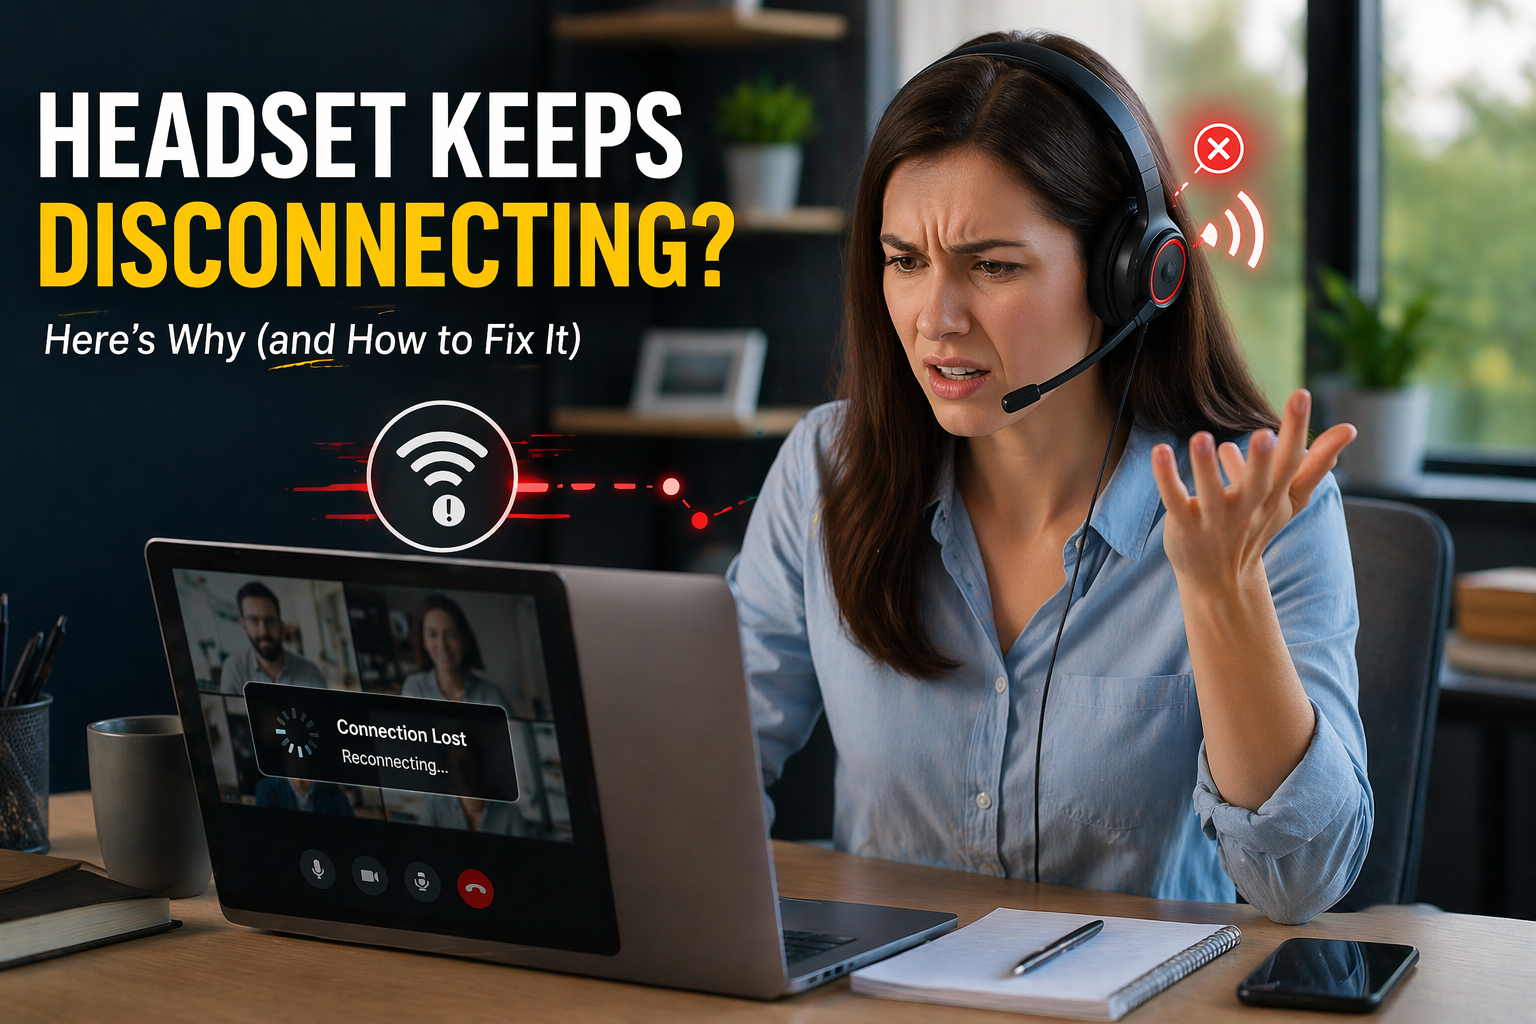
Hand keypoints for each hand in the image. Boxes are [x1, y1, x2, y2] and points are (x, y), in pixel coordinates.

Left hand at [1150, 389, 1356, 590]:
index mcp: (1273, 496)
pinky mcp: (1185, 526)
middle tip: (1265, 433)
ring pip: (1212, 494)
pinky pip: (1175, 500)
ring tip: (1202, 436)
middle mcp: (1248, 508)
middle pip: (1258, 483)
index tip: (1302, 394)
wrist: (1221, 581)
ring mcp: (1216, 520)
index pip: (1289, 462)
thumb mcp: (1289, 498)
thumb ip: (1316, 463)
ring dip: (1206, 468)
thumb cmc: (1256, 527)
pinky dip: (1167, 478)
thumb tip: (1350, 429)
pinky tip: (1160, 451)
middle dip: (1263, 461)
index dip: (1296, 430)